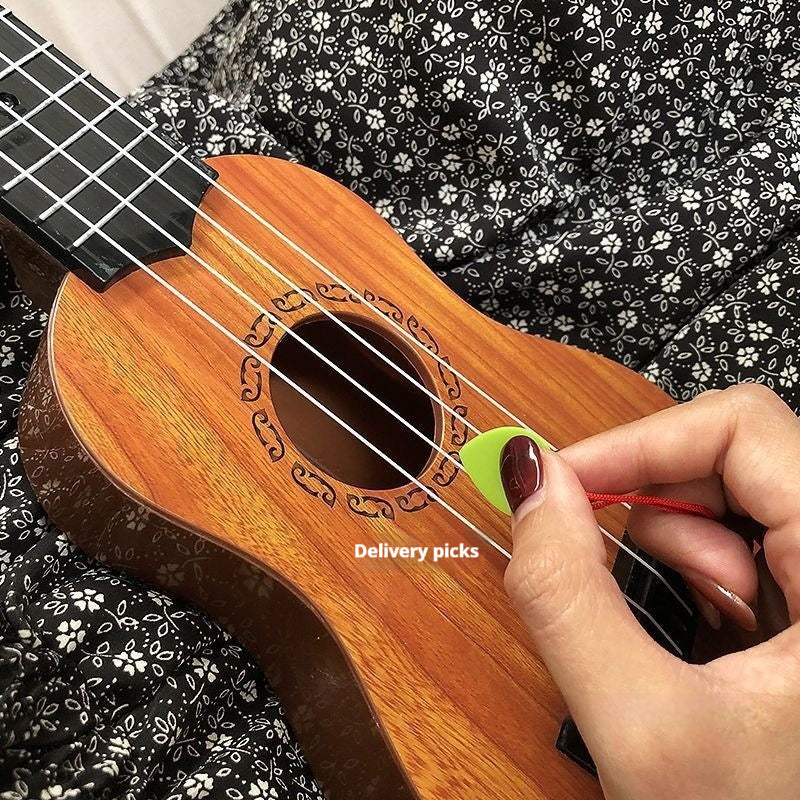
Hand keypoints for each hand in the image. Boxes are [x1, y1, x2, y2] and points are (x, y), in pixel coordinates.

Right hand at [500, 384, 799, 799]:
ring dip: (681, 544)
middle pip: (740, 452)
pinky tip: (709, 630)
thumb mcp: (642, 726)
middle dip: (656, 502)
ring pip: (739, 496)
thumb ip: (567, 596)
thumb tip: (530, 483)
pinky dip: (704, 570)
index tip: (564, 482)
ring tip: (682, 621)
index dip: (639, 442)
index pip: (742, 427)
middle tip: (605, 556)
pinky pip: (750, 539)